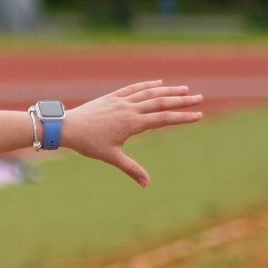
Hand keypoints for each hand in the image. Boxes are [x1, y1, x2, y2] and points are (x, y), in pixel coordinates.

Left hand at [64, 81, 202, 187]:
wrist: (67, 127)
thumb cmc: (88, 143)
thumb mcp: (111, 157)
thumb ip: (131, 169)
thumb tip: (147, 184)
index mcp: (132, 123)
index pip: (163, 119)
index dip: (182, 117)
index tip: (198, 115)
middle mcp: (129, 109)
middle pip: (161, 102)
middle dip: (181, 101)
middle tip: (200, 98)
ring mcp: (121, 101)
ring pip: (149, 93)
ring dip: (168, 91)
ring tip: (184, 90)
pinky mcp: (112, 97)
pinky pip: (133, 88)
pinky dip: (147, 85)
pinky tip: (158, 83)